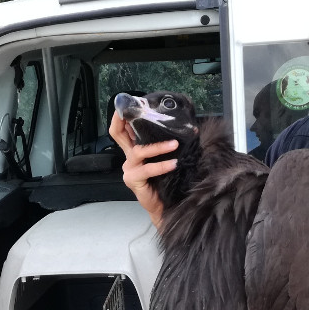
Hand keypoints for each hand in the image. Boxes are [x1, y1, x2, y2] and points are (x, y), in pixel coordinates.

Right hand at [109, 112, 176, 226]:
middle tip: (139, 112)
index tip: (129, 104)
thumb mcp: (164, 158)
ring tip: (174, 144)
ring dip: (158, 146)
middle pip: (118, 134)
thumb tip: (190, 128)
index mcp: (133, 149)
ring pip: (139, 151)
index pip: (122, 129)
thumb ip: (167, 144)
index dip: (121, 116)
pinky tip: (173, 163)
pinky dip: (161, 165)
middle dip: (124, 120)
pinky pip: (147, 169)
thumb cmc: (166, 181)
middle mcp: (128, 157)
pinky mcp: (133, 179)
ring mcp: (129, 168)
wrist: (165, 205)